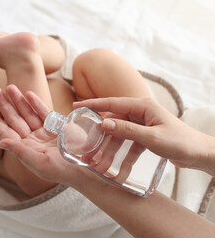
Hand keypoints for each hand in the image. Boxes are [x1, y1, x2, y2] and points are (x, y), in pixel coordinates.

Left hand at [0, 85, 88, 185]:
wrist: (86, 168)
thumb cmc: (61, 171)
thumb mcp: (40, 163)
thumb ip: (20, 151)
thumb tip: (0, 142)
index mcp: (24, 149)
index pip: (6, 133)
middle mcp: (31, 139)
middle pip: (14, 119)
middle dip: (4, 104)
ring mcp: (43, 132)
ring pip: (27, 113)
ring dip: (18, 100)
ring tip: (9, 86)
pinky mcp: (56, 126)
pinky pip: (43, 112)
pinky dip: (36, 103)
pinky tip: (28, 93)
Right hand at [74, 97, 213, 172]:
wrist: (200, 154)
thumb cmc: (180, 141)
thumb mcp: (151, 137)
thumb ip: (127, 130)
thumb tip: (104, 124)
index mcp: (142, 106)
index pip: (112, 104)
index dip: (92, 105)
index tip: (76, 106)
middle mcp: (140, 114)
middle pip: (113, 124)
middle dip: (100, 139)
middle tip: (85, 149)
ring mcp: (142, 125)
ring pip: (119, 138)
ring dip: (110, 153)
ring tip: (100, 167)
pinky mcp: (145, 137)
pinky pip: (129, 146)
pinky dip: (124, 158)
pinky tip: (119, 172)